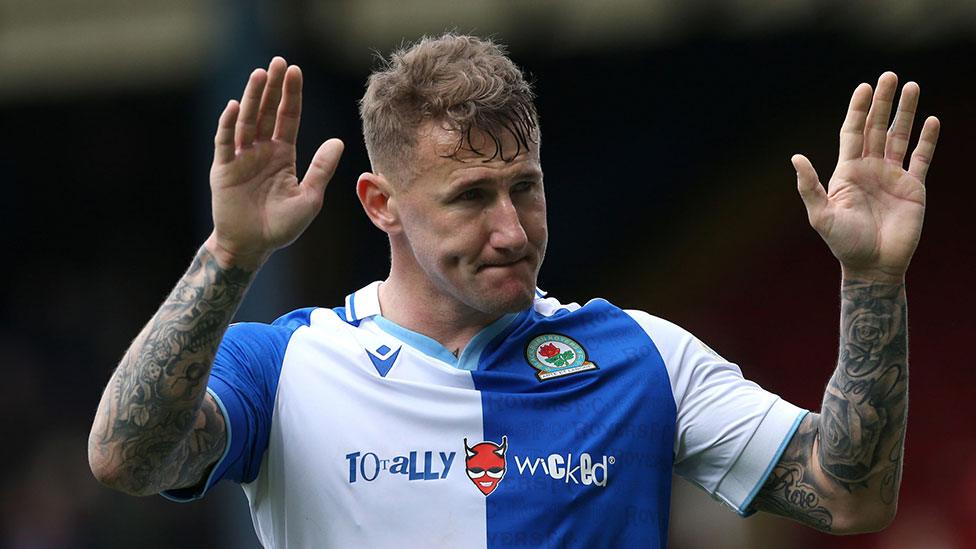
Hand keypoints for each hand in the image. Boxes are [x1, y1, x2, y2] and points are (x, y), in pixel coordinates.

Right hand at [207, 57, 343, 268]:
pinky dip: (229, 124)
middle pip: (267, 112)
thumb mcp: (309, 198)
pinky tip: (236, 106)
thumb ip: (321, 169)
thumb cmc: (282, 226)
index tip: (295, 71)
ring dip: (253, 98)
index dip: (291, 95)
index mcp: (283, 155)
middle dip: (273, 87)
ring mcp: (241, 158)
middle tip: (278, 62)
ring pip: (247, 121)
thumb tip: (338, 142)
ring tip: (259, 74)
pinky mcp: (223, 169)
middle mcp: (261, 151)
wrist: (253, 247)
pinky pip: (226, 143)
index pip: (288, 118)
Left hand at [793, 72, 939, 282]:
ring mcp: (892, 176)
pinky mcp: (913, 187)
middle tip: (889, 76)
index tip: (864, 87)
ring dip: (906, 112)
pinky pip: (921, 158)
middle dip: (883, 102)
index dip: (858, 110)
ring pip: (900, 136)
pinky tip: (931, 120)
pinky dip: (927, 140)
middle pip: (877, 127)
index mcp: (847, 171)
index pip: (853, 132)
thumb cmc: (843, 243)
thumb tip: (795, 158)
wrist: (873, 265)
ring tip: (911, 86)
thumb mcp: (821, 215)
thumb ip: (809, 186)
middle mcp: (870, 168)